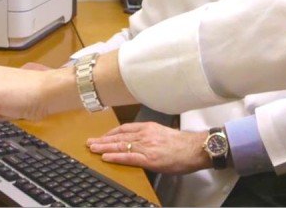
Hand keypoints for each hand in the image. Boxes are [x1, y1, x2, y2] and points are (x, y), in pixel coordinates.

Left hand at [86, 122, 209, 174]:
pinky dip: (116, 157)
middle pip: (119, 137)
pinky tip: (106, 157)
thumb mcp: (164, 134)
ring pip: (120, 146)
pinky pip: (128, 157)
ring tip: (93, 149)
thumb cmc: (183, 144)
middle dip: (103, 140)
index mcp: (149, 128)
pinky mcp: (149, 158)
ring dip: (105, 147)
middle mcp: (145, 134)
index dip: (112, 133)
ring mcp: (146, 146)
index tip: (103, 136)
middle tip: (90, 142)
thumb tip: (144, 142)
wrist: (195, 148)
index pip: (125, 128)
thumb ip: (152, 136)